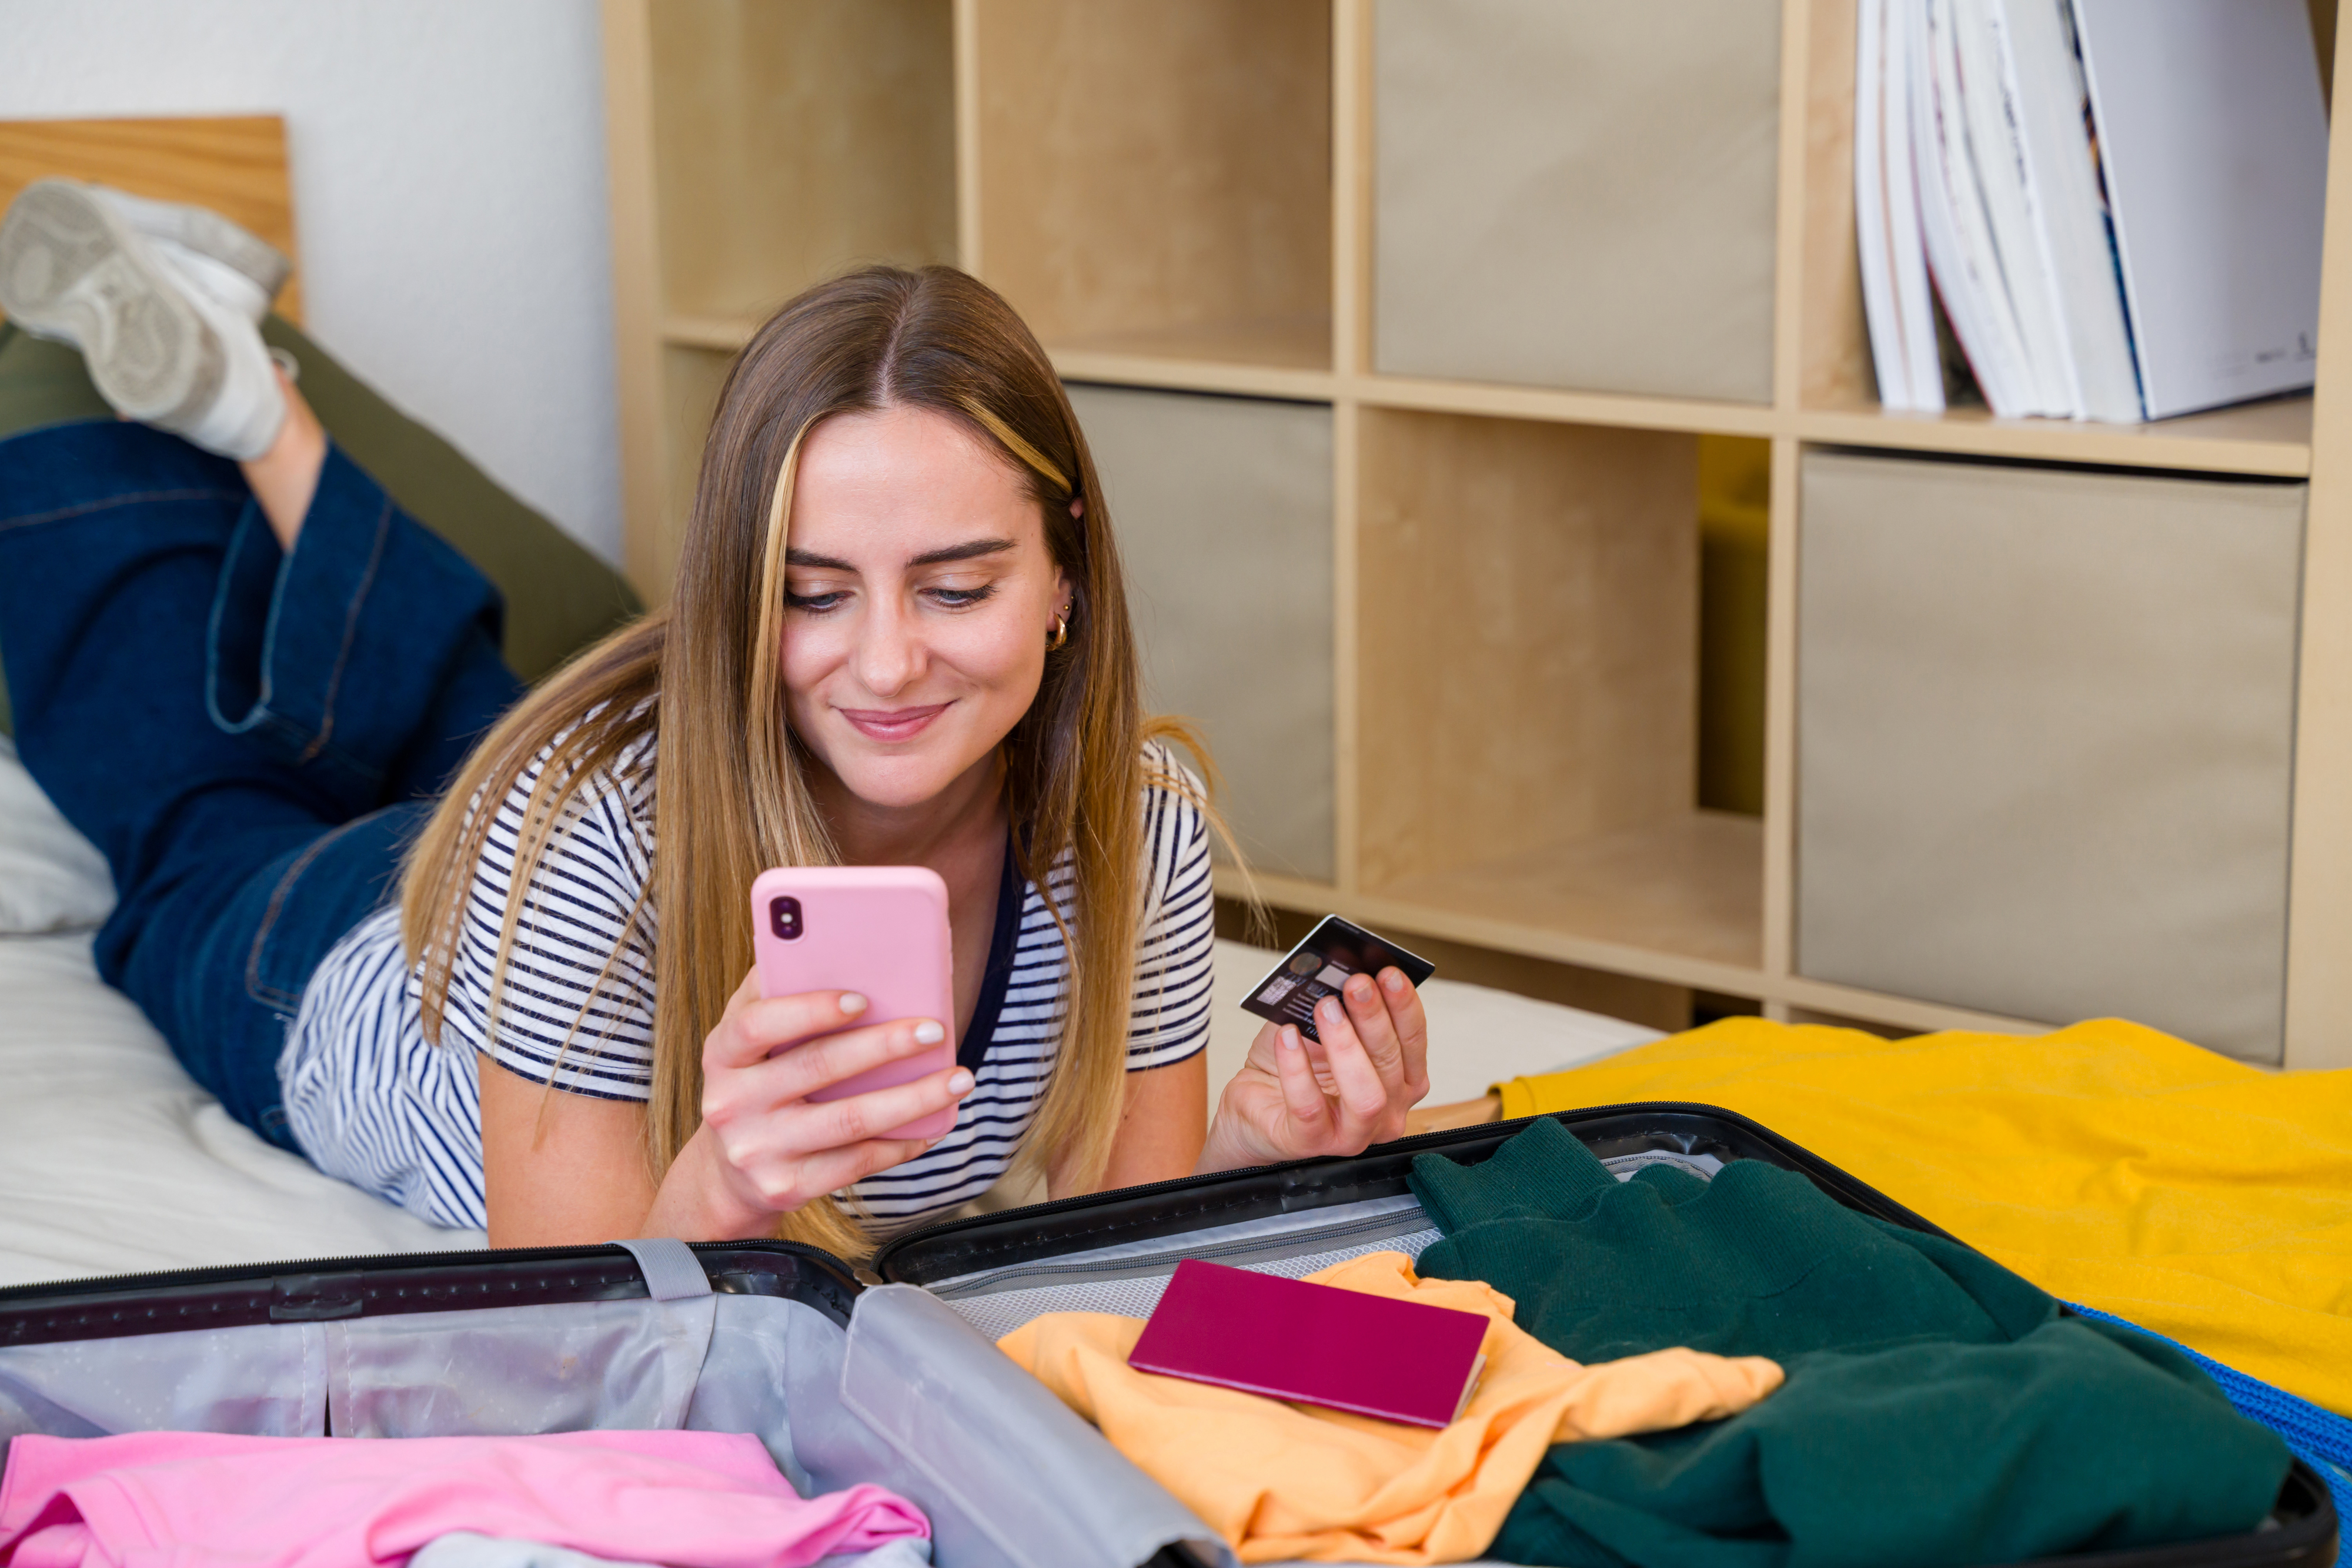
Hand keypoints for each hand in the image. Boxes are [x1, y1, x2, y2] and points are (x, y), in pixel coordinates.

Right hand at [666, 968, 973, 1236]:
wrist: (728, 1172)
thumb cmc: (756, 1082)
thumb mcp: (749, 1040)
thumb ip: (778, 993)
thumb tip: (839, 948)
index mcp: (723, 1053)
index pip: (758, 1024)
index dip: (810, 1009)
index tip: (863, 997)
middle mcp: (732, 1104)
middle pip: (817, 1067)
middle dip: (884, 1046)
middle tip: (933, 1028)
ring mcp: (759, 1150)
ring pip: (849, 1121)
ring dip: (913, 1098)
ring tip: (958, 1078)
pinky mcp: (787, 1187)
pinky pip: (857, 1163)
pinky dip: (901, 1143)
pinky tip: (932, 1125)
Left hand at [1198, 967, 1430, 1173]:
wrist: (1255, 1103)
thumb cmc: (1293, 1068)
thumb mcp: (1318, 1028)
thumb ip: (1335, 1006)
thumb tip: (1340, 972)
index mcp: (1399, 1081)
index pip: (1413, 1042)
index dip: (1404, 1006)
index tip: (1390, 974)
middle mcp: (1385, 1112)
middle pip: (1392, 1064)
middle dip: (1374, 1019)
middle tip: (1356, 984)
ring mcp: (1352, 1134)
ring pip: (1366, 1096)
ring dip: (1346, 1046)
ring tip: (1325, 1009)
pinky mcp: (1311, 1143)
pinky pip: (1310, 1106)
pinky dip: (1296, 1068)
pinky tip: (1287, 1036)